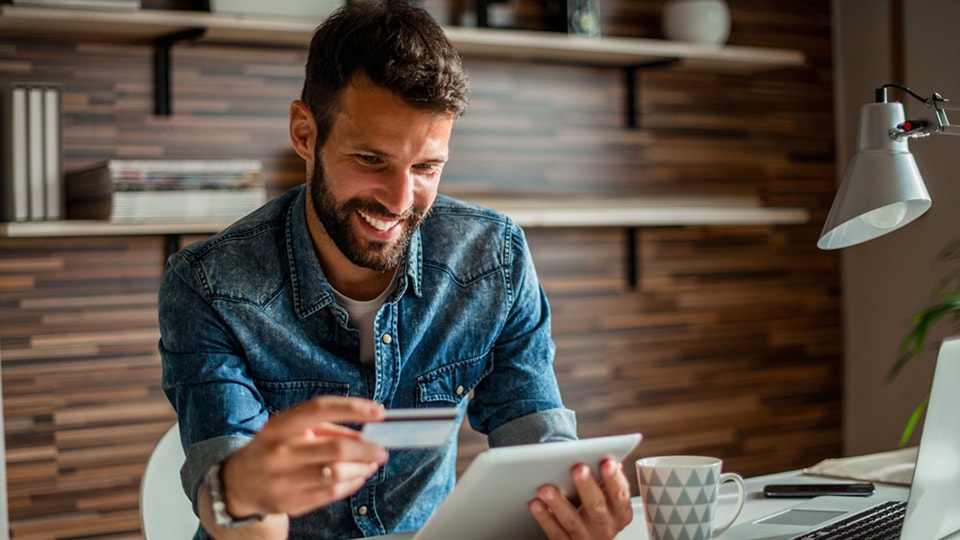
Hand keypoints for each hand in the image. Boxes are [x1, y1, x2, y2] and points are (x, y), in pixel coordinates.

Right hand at [221, 396, 388, 517]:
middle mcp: (279, 452)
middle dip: (365, 449)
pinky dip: (352, 484)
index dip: (352, 409)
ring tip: (371, 463)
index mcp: (279, 426)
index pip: (319, 410)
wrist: (237, 483)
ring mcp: (283, 480)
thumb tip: (365, 432)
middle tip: (382, 449)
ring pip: (336, 475)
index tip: (378, 412)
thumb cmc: (274, 448)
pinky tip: (358, 476)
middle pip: (334, 448)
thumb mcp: (291, 429)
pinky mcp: (290, 503)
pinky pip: (331, 493)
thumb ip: (327, 428)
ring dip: (361, 469)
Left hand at [529, 458, 633, 539]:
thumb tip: (611, 461)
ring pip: (572, 520)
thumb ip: (609, 482)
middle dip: (587, 487)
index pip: (620, 495)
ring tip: (546, 488)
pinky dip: (544, 517)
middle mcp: (605, 527)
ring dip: (559, 503)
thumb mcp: (610, 500)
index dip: (614, 479)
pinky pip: (555, 531)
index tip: (607, 462)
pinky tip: (536, 504)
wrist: (590, 539)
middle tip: (579, 469)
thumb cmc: (598, 512)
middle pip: (596, 507)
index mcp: (620, 513)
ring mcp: (585, 537)